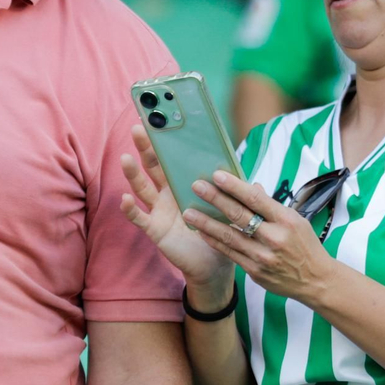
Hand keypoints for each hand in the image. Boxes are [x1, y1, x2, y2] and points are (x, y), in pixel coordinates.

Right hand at [120, 125, 231, 288]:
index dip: (165, 142)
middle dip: (146, 148)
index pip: (173, 158)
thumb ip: (239, 194)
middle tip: (139, 128)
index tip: (159, 121)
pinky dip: (131, 209)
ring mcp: (159, 211)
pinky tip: (126, 198)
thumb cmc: (220, 232)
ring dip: (133, 174)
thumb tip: (258, 182)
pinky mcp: (156, 229)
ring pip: (143, 188)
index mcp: (185, 184)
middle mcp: (168, 194)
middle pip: (154, 167)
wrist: (215, 264)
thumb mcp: (230, 210)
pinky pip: (140, 218)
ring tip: (126, 158)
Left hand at [183, 170, 333, 302]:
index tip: (217, 175)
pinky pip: (230, 253)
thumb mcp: (296, 220)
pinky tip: (202, 232)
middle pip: (239, 215)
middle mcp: (274, 238)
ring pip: (229, 236)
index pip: (256, 198)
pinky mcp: (255, 271)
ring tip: (188, 212)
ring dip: (206, 223)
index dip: (235, 186)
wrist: (315, 280)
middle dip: (215, 199)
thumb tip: (251, 187)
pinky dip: (214, 242)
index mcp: (286, 220)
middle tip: (196, 186)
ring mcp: (263, 257)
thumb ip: (271, 206)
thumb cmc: (305, 245)